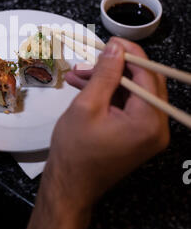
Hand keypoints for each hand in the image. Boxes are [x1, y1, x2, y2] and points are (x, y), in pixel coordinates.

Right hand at [44, 37, 169, 212]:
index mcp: (148, 122)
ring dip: (108, 80)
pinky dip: (109, 94)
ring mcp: (149, 133)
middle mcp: (157, 128)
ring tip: (79, 74)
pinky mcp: (139, 135)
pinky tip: (85, 86)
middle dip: (117, 67)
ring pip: (134, 92)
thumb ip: (105, 74)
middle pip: (145, 82)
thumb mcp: (87, 106)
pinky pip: (128, 105)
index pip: (148, 75)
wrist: (70, 186)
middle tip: (94, 58)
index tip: (111, 42)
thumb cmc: (75, 152)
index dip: (130, 54)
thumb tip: (117, 48)